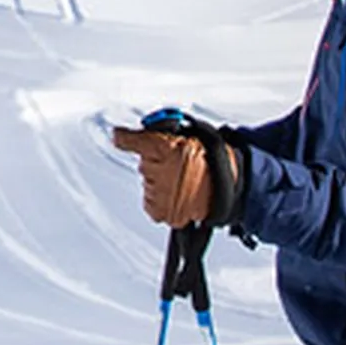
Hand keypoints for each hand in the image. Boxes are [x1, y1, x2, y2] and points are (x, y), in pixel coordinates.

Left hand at [109, 110, 239, 229]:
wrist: (227, 185)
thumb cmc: (212, 159)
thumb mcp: (189, 135)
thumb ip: (161, 132)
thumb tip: (140, 134)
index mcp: (163, 147)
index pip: (131, 140)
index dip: (124, 137)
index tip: (118, 135)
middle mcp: (157, 170)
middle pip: (143, 164)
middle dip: (155, 163)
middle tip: (176, 164)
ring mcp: (158, 192)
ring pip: (148, 184)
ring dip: (159, 182)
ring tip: (182, 181)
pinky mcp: (160, 211)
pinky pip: (151, 203)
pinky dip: (160, 200)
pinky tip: (176, 194)